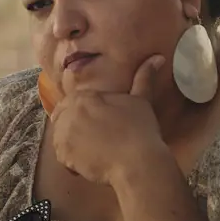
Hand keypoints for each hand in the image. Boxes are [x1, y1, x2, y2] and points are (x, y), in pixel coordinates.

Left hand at [50, 54, 168, 184]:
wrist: (137, 163)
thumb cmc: (140, 130)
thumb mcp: (141, 101)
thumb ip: (144, 77)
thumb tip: (158, 57)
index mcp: (83, 97)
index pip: (71, 102)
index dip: (83, 114)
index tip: (96, 124)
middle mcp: (68, 113)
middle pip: (62, 119)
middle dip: (74, 127)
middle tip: (94, 139)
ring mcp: (63, 135)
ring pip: (60, 138)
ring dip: (72, 144)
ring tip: (93, 151)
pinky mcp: (63, 156)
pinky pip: (62, 158)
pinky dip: (72, 162)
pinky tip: (90, 162)